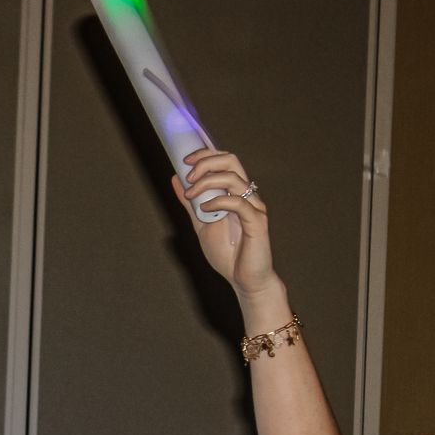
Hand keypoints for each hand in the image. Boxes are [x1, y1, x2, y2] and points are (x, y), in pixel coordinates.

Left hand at [172, 149, 276, 298]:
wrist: (243, 279)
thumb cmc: (228, 253)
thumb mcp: (201, 224)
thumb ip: (190, 203)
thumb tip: (177, 180)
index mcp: (235, 193)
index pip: (224, 161)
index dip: (205, 155)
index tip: (184, 161)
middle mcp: (247, 195)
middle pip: (231, 161)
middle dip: (206, 162)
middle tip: (189, 175)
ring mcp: (254, 207)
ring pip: (234, 178)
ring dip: (207, 183)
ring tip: (191, 195)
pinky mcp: (257, 222)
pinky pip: (238, 203)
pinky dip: (218, 202)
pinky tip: (205, 210)